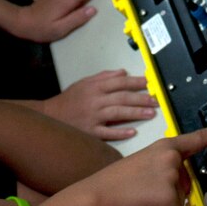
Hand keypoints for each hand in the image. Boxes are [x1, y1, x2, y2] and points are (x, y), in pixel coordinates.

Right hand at [43, 70, 160, 140]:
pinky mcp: (90, 132)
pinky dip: (120, 132)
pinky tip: (132, 131)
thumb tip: (123, 72)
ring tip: (151, 113)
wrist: (50, 116)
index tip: (149, 83)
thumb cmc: (69, 100)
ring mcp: (93, 117)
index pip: (119, 82)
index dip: (136, 82)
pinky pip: (107, 132)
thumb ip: (104, 76)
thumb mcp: (84, 82)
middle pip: (122, 97)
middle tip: (156, 100)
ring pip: (118, 113)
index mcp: (95, 87)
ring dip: (136, 113)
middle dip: (141, 98)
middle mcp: (95, 100)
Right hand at [82, 119, 206, 205]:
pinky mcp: (169, 198)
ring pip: (179, 202)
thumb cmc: (115, 184)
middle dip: (169, 193)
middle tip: (144, 190)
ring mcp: (171, 178)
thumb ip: (165, 168)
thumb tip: (178, 185)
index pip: (198, 138)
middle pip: (185, 184)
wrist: (97, 197)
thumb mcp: (143, 165)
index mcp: (164, 147)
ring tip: (141, 198)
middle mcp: (171, 159)